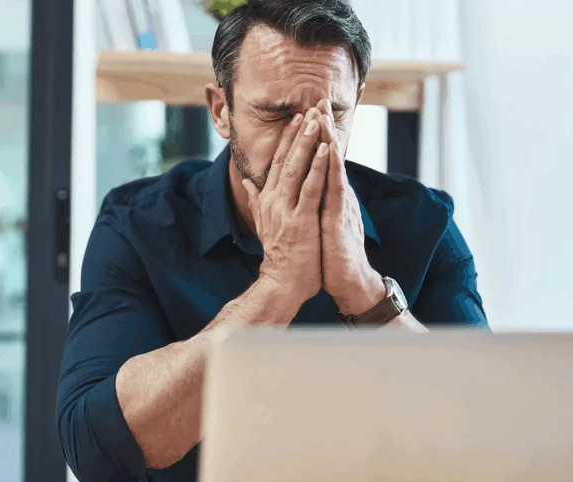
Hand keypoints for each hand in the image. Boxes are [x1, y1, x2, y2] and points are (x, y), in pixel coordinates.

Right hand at [241, 108, 328, 305]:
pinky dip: (318, 167)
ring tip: (317, 119)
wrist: (281, 282)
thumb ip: (255, 200)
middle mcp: (273, 200)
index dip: (286, 139)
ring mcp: (286, 209)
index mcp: (267, 200)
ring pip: (297, 168)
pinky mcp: (300, 220)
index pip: (276, 162)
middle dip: (298, 132)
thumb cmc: (279, 255)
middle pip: (285, 159)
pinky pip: (310, 188)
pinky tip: (325, 149)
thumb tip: (247, 183)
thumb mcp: (262, 223)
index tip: (296, 118)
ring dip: (307, 142)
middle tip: (309, 108)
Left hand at [316, 100, 385, 315]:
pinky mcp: (341, 217)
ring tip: (323, 115)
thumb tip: (301, 188)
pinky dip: (334, 168)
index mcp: (327, 195)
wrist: (348, 280)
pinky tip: (332, 151)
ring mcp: (341, 204)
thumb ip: (310, 202)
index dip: (315, 137)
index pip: (321, 160)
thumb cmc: (330, 253)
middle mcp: (337, 194)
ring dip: (329, 139)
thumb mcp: (316, 221)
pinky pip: (337, 188)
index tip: (306, 112)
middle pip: (330, 156)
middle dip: (323, 128)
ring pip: (334, 166)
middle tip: (318, 99)